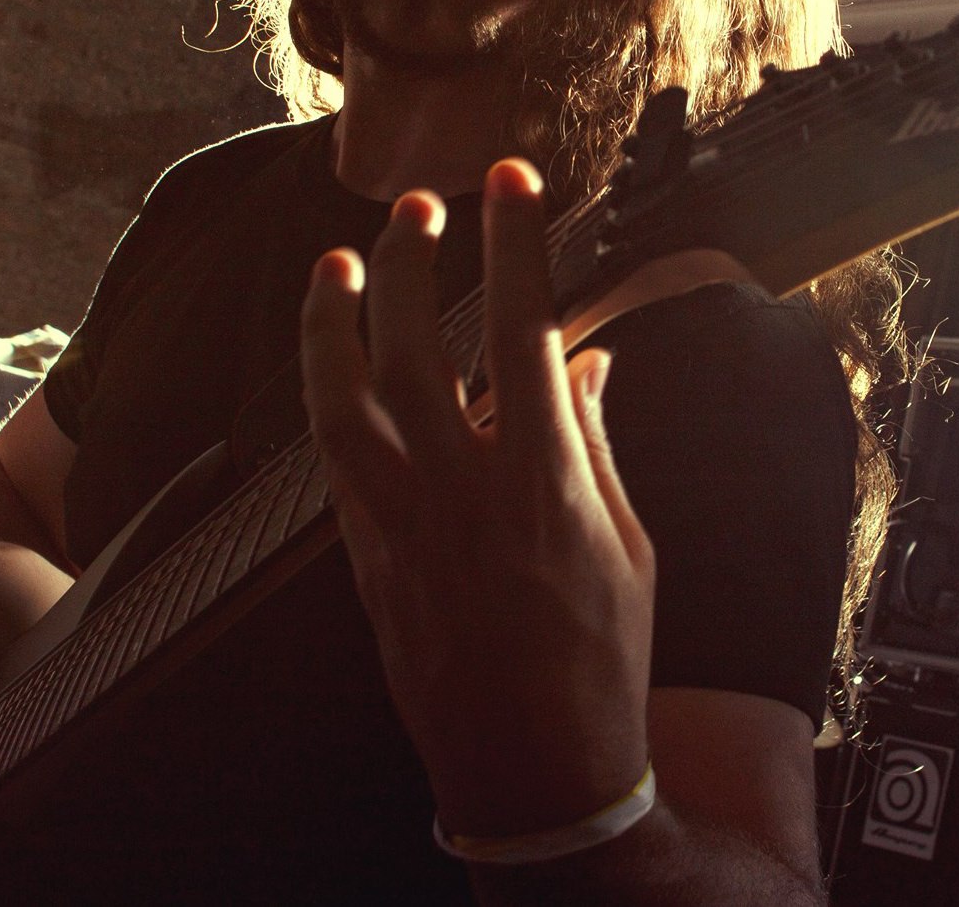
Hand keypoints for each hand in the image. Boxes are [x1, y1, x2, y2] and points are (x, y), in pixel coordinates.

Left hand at [301, 158, 655, 839]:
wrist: (533, 772)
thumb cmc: (595, 666)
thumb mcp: (628, 547)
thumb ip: (598, 445)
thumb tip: (590, 366)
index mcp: (542, 483)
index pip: (520, 331)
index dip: (514, 244)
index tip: (510, 185)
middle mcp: (459, 493)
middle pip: (413, 346)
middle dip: (409, 258)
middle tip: (418, 206)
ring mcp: (399, 525)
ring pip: (342, 398)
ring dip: (332, 319)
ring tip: (336, 261)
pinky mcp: (364, 557)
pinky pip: (332, 458)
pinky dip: (330, 395)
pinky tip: (334, 363)